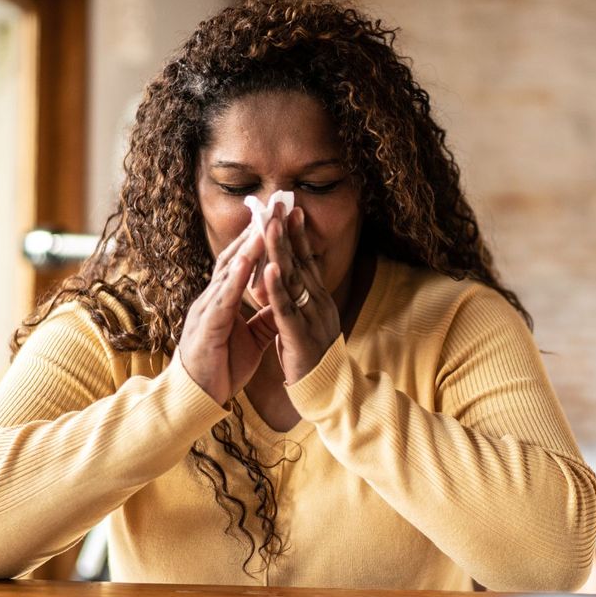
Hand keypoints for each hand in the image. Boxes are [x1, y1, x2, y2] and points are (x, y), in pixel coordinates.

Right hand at [178, 224, 278, 404]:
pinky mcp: (207, 326)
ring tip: (265, 223)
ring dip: (247, 246)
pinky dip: (237, 277)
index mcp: (223, 301)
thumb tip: (281, 306)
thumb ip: (263, 320)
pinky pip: (224, 297)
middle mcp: (212, 299)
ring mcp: (207, 310)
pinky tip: (249, 260)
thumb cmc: (219, 369)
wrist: (196, 399)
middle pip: (234, 257)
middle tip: (272, 206)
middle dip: (254, 232)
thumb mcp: (250, 340)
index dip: (258, 240)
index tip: (276, 218)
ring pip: (229, 271)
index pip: (241, 264)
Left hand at [260, 205, 339, 384]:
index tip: (291, 210)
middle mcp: (318, 303)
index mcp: (318, 300)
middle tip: (279, 205)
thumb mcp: (307, 322)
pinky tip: (269, 269)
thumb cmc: (311, 358)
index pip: (307, 261)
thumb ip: (299, 301)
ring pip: (293, 280)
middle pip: (301, 262)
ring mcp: (311, 318)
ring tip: (270, 226)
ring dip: (280, 251)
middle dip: (288, 233)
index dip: (298, 235)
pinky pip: (286, 308)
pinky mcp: (299, 336)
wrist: (327, 391)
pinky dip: (276, 288)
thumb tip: (288, 279)